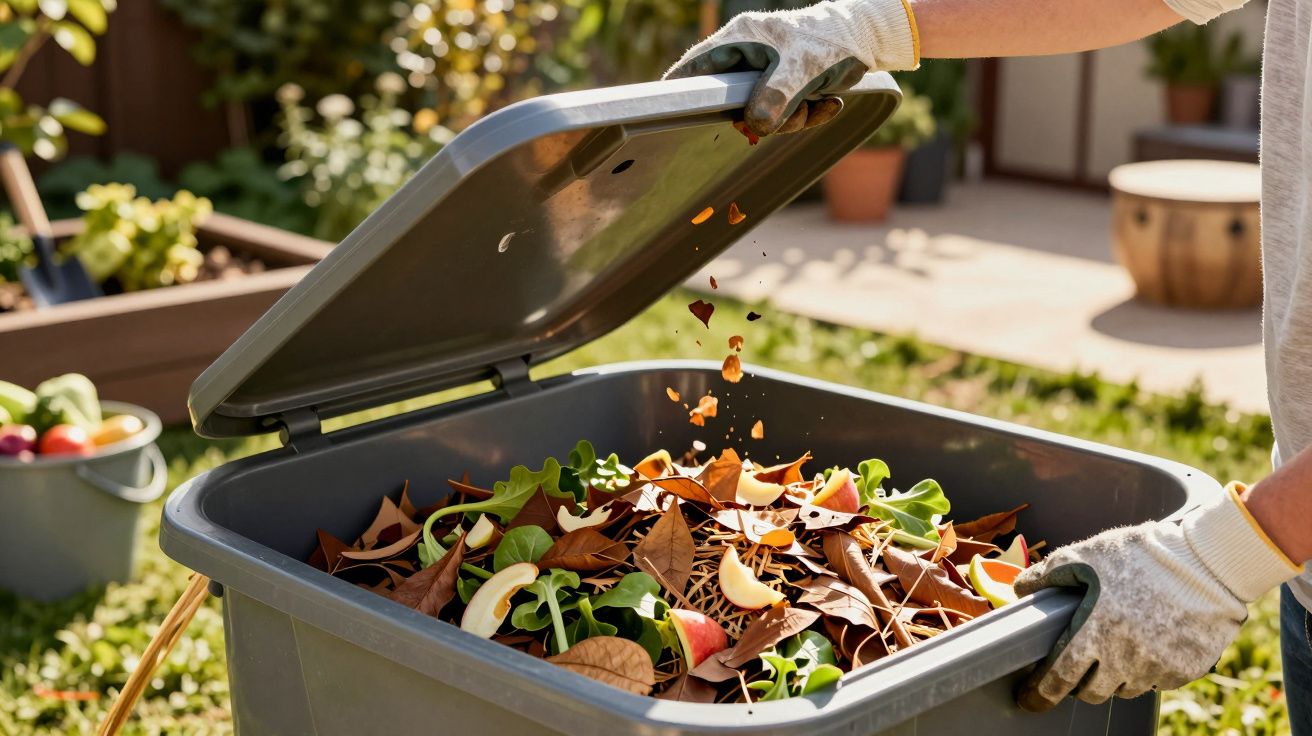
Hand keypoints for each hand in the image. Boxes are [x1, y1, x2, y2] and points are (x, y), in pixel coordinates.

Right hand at [663, 0, 918, 136]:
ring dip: (791, 120)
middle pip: (730, 101)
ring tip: (818, 103)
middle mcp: (746, 56)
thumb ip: (777, 95)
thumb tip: (753, 124)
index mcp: (739, 40)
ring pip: (760, 114)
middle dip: (762, 117)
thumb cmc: (830, 41)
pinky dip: (805, 116)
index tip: (666, 117)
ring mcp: (764, 73)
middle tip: (791, 116)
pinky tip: (827, 104)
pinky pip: (782, 115)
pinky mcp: (782, 87)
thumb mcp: (804, 67)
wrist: (867, 39)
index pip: (695, 68)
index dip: (679, 92)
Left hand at [1014, 483, 1299, 710]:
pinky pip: (1154, 682)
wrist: (1208, 562)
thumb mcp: (1085, 555)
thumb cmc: (1141, 554)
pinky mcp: (1185, 671)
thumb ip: (1047, 575)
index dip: (1040, 693)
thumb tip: (1020, 590)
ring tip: (1112, 647)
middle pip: (1091, 692)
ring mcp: (1157, 668)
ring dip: (1111, 676)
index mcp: (1096, 632)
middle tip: (1073, 667)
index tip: (1029, 698)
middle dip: (1076, 684)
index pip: (1060, 678)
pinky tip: (1144, 643)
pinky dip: (1143, 670)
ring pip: (1124, 689)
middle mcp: (1126, 659)